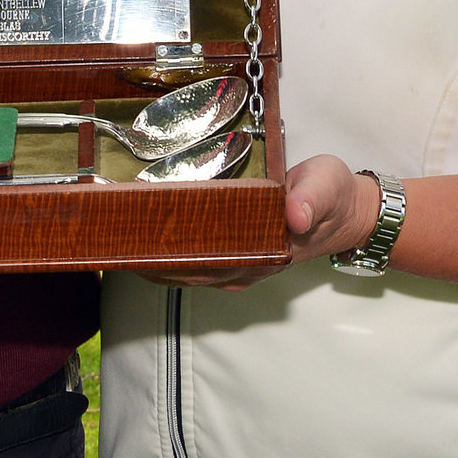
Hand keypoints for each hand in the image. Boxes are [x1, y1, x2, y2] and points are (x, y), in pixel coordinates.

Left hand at [135, 155, 385, 288]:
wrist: (347, 211)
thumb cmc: (333, 195)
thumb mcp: (327, 186)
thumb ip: (311, 198)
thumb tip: (295, 215)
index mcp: (263, 254)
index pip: (205, 262)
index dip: (168, 257)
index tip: (134, 244)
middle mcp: (246, 267)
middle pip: (186, 270)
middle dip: (147, 258)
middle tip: (110, 236)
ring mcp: (240, 266)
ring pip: (186, 271)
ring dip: (152, 259)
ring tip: (115, 239)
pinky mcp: (237, 258)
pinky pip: (195, 262)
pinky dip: (168, 255)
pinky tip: (145, 239)